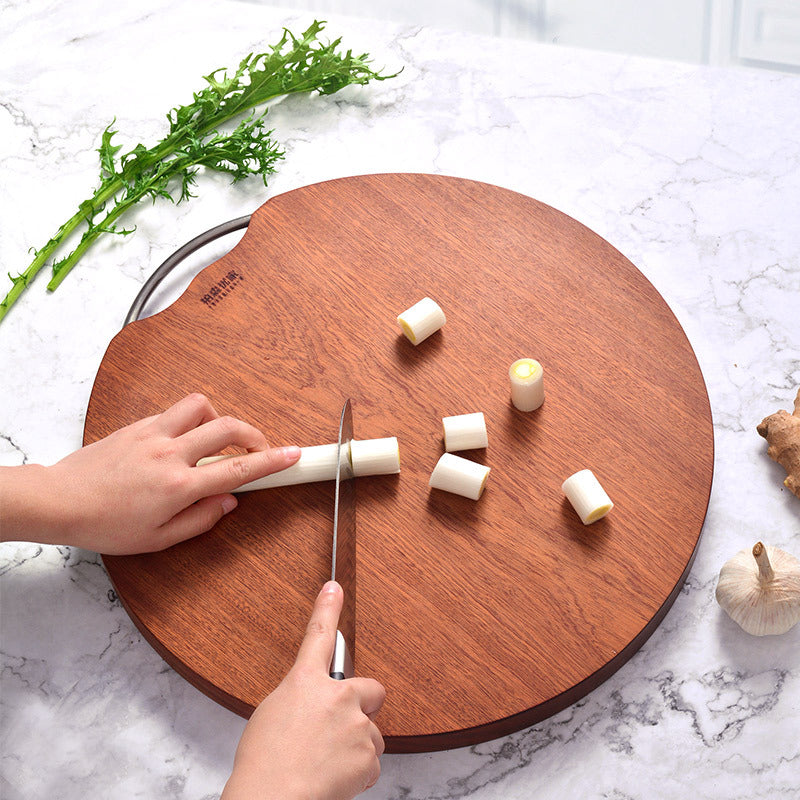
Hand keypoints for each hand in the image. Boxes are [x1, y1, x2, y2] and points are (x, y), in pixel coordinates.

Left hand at [0, 393, 299, 553]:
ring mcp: (154, 434)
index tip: (294, 455)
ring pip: (203, 406)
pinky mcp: (140, 425)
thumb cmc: (105, 524)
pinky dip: (193, 420)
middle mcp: (170, 454)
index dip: (271, 462)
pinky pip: (177, 411)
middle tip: (260, 449)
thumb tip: (229, 502)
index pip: (237, 470)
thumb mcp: (158, 539)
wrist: (60, 500)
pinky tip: (187, 441)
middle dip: (255, 435)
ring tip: (218, 441)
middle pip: (228, 427)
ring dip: (220, 420)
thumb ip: (200, 519)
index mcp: (178, 487)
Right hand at [222, 582, 385, 799]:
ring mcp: (356, 724)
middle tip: (343, 726)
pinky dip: (356, 774)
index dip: (328, 608)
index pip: (318, 635)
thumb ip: (300, 699)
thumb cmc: (263, 764)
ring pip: (371, 732)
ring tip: (326, 764)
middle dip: (364, 705)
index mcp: (304, 682)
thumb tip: (312, 705)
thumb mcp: (271, 716)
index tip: (335, 587)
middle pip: (371, 688)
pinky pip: (370, 763)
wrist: (272, 799)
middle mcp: (336, 696)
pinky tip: (333, 780)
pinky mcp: (368, 755)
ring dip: (356, 746)